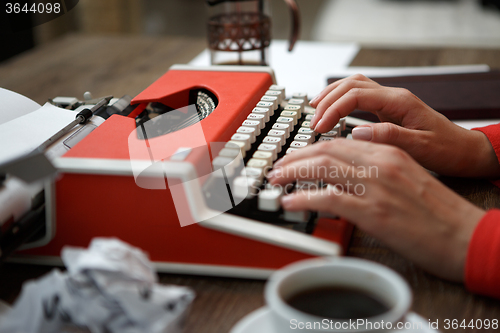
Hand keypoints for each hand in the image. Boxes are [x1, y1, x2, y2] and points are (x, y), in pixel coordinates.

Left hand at [268, 139, 485, 281]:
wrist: (465, 236)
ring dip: (292, 172)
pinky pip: (327, 198)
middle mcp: (381, 164)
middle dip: (295, 157)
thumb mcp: (408, 178)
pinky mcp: (372, 212)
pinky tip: (290, 202)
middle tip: (278, 166)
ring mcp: (375, 187)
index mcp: (390, 153)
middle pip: (326, 150)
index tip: (296, 156)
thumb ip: (378, 169)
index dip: (312, 148)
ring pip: (322, 167)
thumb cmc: (438, 212)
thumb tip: (349, 173)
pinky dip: (303, 198)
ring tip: (276, 179)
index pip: (340, 141)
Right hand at [309, 74, 499, 177]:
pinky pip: (359, 97)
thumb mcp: (421, 148)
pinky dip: (342, 101)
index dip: (334, 109)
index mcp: (400, 102)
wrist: (464, 151)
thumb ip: (390, 137)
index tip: (319, 127)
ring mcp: (391, 102)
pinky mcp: (388, 110)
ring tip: (315, 110)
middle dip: (328, 100)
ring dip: (332, 96)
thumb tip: (357, 132)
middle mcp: (394, 97)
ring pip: (354, 86)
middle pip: (352, 84)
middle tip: (313, 120)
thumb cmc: (447, 150)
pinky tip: (332, 111)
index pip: (357, 95)